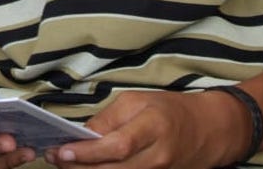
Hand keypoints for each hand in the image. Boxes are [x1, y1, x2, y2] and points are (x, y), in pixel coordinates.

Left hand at [46, 89, 242, 168]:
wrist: (209, 130)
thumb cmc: (169, 109)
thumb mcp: (138, 100)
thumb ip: (109, 118)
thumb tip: (82, 134)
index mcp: (153, 127)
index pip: (117, 146)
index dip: (87, 152)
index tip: (62, 150)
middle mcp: (158, 156)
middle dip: (80, 166)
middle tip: (54, 159)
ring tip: (65, 164)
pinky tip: (87, 168)